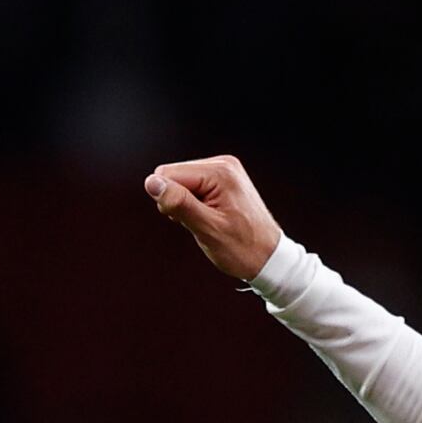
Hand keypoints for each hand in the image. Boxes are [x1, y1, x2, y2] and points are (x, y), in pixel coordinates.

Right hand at [144, 156, 287, 283]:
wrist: (269, 258)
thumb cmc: (243, 248)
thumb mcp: (207, 229)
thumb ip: (179, 202)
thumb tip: (152, 182)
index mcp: (220, 172)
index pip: (167, 174)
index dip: (169, 201)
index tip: (190, 219)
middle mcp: (223, 164)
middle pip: (173, 174)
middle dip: (178, 201)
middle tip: (200, 222)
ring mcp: (225, 170)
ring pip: (181, 181)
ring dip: (187, 204)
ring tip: (208, 221)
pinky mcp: (224, 179)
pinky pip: (194, 185)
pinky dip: (195, 203)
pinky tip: (211, 216)